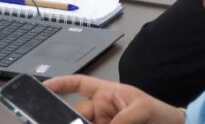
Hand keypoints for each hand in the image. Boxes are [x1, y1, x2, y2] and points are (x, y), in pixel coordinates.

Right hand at [43, 76, 184, 123]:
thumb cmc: (161, 113)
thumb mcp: (141, 110)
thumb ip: (122, 120)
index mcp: (106, 93)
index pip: (78, 84)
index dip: (60, 84)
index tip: (44, 87)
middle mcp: (101, 110)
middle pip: (76, 115)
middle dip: (67, 118)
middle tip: (57, 119)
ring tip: (70, 123)